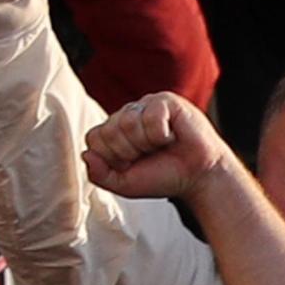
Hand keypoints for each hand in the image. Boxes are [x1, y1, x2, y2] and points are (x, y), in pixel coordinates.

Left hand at [83, 92, 234, 200]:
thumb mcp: (124, 184)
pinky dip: (161, 134)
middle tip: (150, 155)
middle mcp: (127, 115)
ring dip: (146, 143)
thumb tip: (86, 155)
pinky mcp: (166, 101)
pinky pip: (150, 116)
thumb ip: (99, 175)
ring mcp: (146, 105)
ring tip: (162, 146)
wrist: (199, 177)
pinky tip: (172, 136)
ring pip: (127, 123)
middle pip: (108, 132)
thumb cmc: (164, 177)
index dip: (113, 158)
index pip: (94, 139)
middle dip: (129, 152)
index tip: (134, 164)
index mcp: (115, 132)